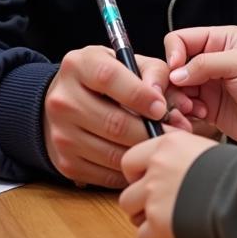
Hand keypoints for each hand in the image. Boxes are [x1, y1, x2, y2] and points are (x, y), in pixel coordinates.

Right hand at [42, 46, 191, 188]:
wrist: (65, 101)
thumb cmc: (104, 80)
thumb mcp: (126, 62)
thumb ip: (152, 72)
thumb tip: (168, 103)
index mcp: (78, 66)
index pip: (109, 78)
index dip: (139, 94)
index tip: (161, 107)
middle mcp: (63, 99)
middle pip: (114, 123)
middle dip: (150, 131)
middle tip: (174, 134)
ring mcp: (61, 133)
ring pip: (112, 153)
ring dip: (142, 152)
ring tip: (160, 146)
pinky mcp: (65, 162)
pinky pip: (105, 175)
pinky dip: (128, 171)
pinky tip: (139, 158)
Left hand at [120, 132, 217, 237]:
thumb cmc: (236, 173)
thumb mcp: (206, 151)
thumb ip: (182, 157)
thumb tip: (178, 166)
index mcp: (167, 145)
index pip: (130, 160)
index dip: (138, 176)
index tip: (150, 185)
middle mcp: (156, 168)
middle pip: (128, 191)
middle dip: (141, 204)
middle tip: (162, 209)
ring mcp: (154, 196)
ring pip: (132, 214)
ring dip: (148, 223)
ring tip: (172, 226)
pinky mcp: (159, 223)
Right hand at [164, 25, 236, 145]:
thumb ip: (205, 63)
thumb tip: (176, 73)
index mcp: (217, 40)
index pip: (180, 40)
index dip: (173, 54)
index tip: (176, 70)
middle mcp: (208, 61)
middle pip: (173, 67)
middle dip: (172, 82)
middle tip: (180, 96)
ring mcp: (206, 85)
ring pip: (175, 90)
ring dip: (179, 100)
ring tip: (193, 109)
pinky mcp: (206, 107)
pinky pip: (183, 108)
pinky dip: (186, 114)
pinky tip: (201, 116)